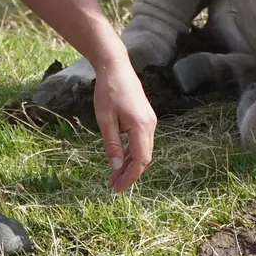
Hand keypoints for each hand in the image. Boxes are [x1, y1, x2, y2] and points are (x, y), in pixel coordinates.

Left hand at [91, 58, 157, 191]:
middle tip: (113, 185)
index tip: (117, 188)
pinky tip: (120, 158)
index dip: (130, 177)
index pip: (140, 160)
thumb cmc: (108, 91)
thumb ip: (112, 144)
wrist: (116, 67)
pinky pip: (141, 140)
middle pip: (144, 157)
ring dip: (130, 163)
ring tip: (114, 175)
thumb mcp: (105, 119)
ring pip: (143, 149)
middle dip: (130, 173)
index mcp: (141, 126)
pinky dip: (131, 152)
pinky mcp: (145, 117)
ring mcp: (149, 120)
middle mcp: (150, 124)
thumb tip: (115, 167)